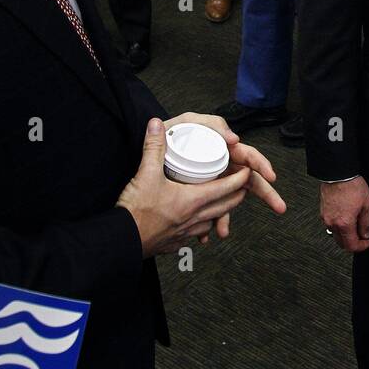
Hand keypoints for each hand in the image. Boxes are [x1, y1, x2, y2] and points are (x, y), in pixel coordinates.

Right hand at [117, 119, 251, 257]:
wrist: (121, 240)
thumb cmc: (136, 210)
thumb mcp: (145, 173)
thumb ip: (154, 147)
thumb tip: (156, 124)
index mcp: (193, 199)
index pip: (226, 187)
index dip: (240, 179)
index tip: (248, 171)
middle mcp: (194, 217)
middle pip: (225, 206)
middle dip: (237, 194)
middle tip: (242, 186)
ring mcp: (186, 232)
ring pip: (212, 221)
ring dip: (220, 212)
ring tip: (221, 203)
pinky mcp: (175, 243)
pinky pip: (195, 235)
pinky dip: (201, 227)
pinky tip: (196, 224)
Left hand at [163, 112, 286, 242]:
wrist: (148, 150)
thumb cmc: (172, 132)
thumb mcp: (191, 121)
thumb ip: (213, 125)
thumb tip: (234, 139)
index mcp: (224, 148)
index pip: (249, 156)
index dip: (262, 164)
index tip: (271, 176)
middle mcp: (222, 165)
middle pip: (249, 179)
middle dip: (266, 194)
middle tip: (279, 207)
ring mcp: (212, 180)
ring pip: (228, 199)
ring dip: (226, 217)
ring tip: (222, 232)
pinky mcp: (200, 193)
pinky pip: (210, 209)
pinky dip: (207, 222)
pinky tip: (203, 235)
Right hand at [320, 176, 368, 253]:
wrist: (338, 173)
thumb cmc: (352, 186)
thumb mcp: (367, 205)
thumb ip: (366, 223)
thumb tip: (365, 234)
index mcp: (344, 223)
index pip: (351, 246)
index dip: (361, 247)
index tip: (367, 242)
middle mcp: (332, 223)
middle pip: (341, 243)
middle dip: (353, 243)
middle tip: (362, 236)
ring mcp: (326, 218)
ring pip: (335, 235)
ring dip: (345, 235)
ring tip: (355, 225)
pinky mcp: (323, 212)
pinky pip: (330, 226)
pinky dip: (338, 227)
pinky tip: (346, 219)